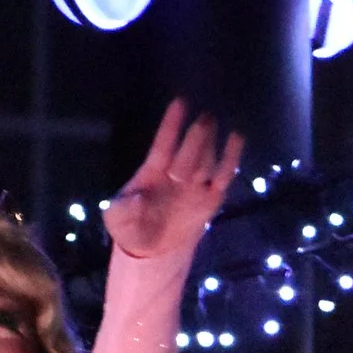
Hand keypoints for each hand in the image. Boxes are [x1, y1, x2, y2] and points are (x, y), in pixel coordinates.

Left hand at [103, 102, 243, 269]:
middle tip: (205, 118)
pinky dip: (230, 158)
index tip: (180, 102)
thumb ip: (124, 208)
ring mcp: (194, 184)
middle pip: (188, 151)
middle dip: (196, 136)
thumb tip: (138, 200)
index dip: (171, 125)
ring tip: (215, 126)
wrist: (152, 250)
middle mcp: (176, 172)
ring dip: (209, 144)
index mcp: (152, 172)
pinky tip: (236, 139)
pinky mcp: (211, 198)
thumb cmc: (130, 227)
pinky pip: (223, 175)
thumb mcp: (117, 218)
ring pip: (205, 159)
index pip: (164, 144)